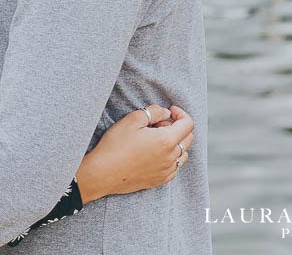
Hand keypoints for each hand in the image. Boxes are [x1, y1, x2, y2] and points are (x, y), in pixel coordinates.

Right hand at [75, 104, 195, 200]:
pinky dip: (171, 158)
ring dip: (175, 143)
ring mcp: (167, 171)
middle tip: (158, 124)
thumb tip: (166, 113)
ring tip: (155, 139)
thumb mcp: (132, 120)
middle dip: (177, 127)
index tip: (170, 110)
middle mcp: (171, 157)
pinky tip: (154, 154)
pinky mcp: (160, 180)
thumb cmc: (115, 145)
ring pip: (183, 154)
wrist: (103, 173)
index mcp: (166, 140)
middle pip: (188, 138)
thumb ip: (153, 111)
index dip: (181, 113)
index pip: (188, 124)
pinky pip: (175, 167)